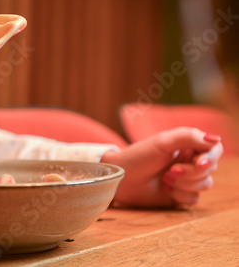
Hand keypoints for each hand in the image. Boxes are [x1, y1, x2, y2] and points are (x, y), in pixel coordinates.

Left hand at [102, 127, 222, 207]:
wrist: (121, 179)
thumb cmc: (138, 157)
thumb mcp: (162, 142)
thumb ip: (188, 137)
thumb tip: (215, 140)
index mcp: (186, 145)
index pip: (214, 149)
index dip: (210, 158)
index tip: (198, 163)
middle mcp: (188, 161)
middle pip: (211, 168)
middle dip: (192, 173)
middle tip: (170, 171)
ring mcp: (184, 179)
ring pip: (205, 184)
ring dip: (185, 184)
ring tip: (165, 179)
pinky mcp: (179, 195)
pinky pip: (195, 199)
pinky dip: (182, 195)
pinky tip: (166, 190)